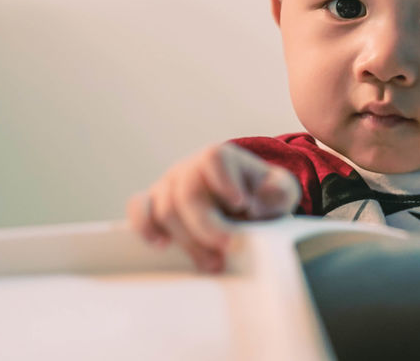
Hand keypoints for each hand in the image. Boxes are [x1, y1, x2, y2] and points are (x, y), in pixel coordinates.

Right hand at [126, 142, 300, 272]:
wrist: (243, 204)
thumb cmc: (261, 196)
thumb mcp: (280, 191)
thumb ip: (277, 192)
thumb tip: (259, 200)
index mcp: (219, 157)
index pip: (215, 159)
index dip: (225, 182)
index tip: (242, 205)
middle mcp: (189, 168)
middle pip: (189, 193)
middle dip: (208, 226)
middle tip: (229, 246)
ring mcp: (168, 185)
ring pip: (166, 210)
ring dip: (188, 240)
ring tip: (213, 262)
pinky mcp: (154, 204)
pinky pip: (139, 209)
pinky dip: (145, 226)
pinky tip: (162, 245)